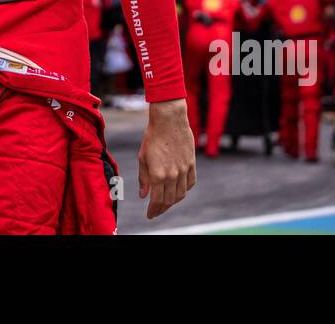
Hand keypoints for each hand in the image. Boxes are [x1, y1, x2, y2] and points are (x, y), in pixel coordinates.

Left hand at [138, 97, 195, 219]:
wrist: (169, 120)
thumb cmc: (152, 136)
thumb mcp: (142, 157)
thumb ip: (143, 178)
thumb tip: (143, 195)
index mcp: (157, 174)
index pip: (157, 201)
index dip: (153, 210)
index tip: (150, 215)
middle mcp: (172, 175)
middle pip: (169, 200)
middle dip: (162, 208)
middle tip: (156, 211)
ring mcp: (184, 170)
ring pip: (181, 194)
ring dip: (173, 201)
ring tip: (166, 202)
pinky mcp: (191, 164)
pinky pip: (190, 183)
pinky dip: (184, 190)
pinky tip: (179, 190)